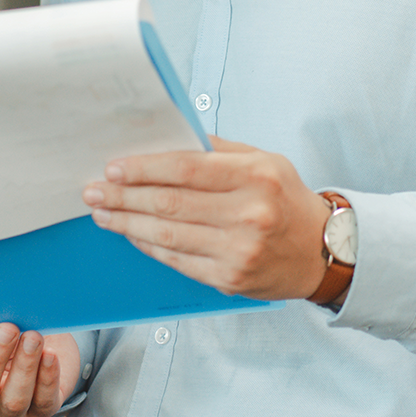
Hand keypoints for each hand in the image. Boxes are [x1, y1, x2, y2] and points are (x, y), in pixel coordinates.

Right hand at [0, 323, 78, 416]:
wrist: (38, 345)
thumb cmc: (1, 335)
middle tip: (8, 329)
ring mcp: (8, 414)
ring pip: (13, 402)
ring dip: (24, 367)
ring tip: (33, 337)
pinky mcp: (39, 412)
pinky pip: (44, 402)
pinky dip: (48, 378)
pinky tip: (51, 354)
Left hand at [81, 136, 329, 299]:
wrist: (322, 251)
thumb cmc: (285, 199)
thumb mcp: (264, 160)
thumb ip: (217, 149)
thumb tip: (165, 137)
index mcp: (256, 176)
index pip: (187, 169)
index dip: (145, 168)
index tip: (114, 166)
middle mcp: (249, 214)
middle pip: (171, 203)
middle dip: (124, 196)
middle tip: (94, 190)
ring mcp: (239, 251)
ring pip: (168, 235)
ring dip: (127, 222)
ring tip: (101, 212)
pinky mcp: (230, 279)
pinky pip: (177, 260)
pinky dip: (148, 245)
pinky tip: (130, 233)